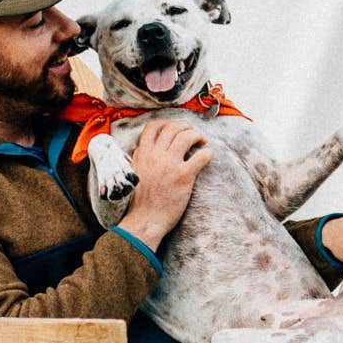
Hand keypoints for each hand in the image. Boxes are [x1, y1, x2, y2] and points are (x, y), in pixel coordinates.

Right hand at [118, 122, 210, 247]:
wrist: (145, 220)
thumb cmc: (140, 200)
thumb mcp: (133, 173)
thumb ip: (138, 158)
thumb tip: (141, 147)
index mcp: (143, 154)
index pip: (152, 127)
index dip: (166, 122)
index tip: (175, 128)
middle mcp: (155, 156)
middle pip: (173, 128)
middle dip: (185, 126)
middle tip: (193, 133)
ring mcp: (170, 165)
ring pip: (187, 136)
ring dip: (198, 136)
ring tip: (202, 142)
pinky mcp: (183, 176)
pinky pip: (201, 156)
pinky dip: (207, 153)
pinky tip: (208, 156)